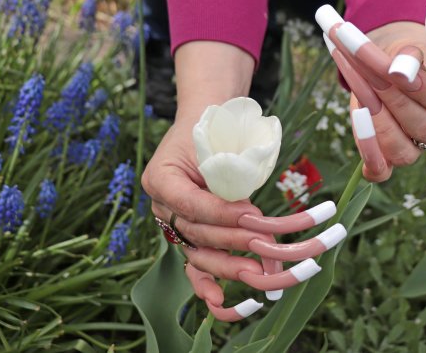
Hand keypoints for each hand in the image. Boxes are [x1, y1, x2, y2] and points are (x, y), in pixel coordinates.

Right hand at [143, 114, 344, 321]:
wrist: (205, 124)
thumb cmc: (214, 130)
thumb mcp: (217, 144)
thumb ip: (228, 177)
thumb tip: (253, 217)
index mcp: (161, 178)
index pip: (189, 203)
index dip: (220, 212)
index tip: (251, 214)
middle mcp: (161, 205)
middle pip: (195, 232)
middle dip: (233, 240)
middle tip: (264, 243)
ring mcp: (172, 224)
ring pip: (197, 252)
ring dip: (228, 264)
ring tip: (256, 272)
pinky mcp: (188, 236)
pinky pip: (194, 263)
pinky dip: (206, 283)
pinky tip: (219, 301)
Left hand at [325, 19, 425, 181]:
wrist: (386, 64)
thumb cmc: (405, 56)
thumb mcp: (412, 48)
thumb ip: (410, 57)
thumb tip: (400, 69)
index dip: (424, 90)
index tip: (396, 69)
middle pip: (424, 129)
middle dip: (393, 98)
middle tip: (368, 70)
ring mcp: (415, 150)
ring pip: (402, 152)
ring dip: (377, 121)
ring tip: (359, 88)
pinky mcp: (386, 159)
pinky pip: (380, 171)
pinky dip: (368, 155)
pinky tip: (358, 124)